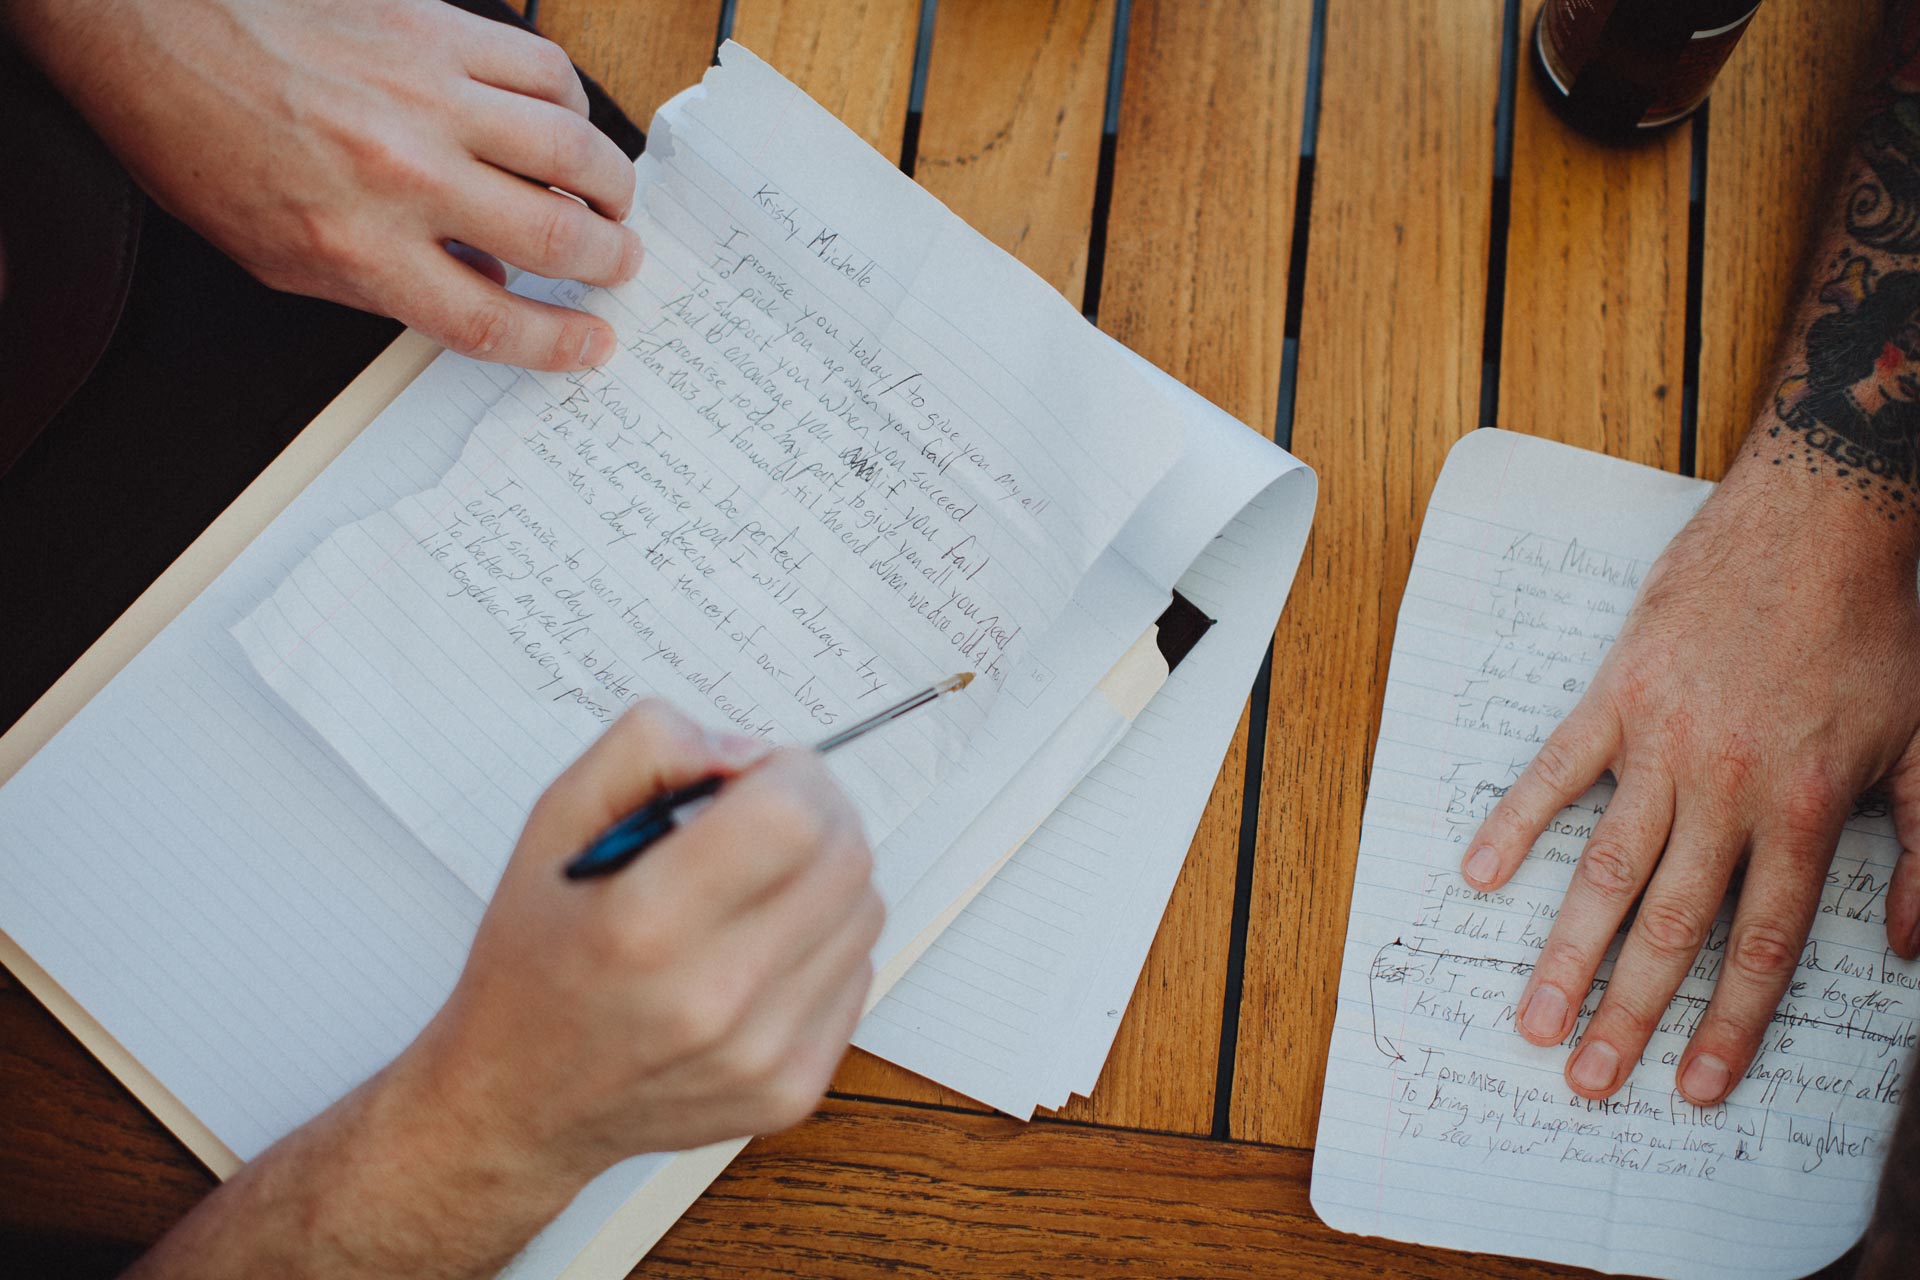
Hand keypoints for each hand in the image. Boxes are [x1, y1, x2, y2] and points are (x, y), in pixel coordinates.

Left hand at [5, 0, 640, 369]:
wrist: (154, 29)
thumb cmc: (202, 143)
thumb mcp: (283, 256)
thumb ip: (386, 283)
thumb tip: (479, 281)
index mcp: (361, 246)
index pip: (492, 316)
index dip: (559, 341)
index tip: (593, 343)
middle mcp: (404, 173)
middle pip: (553, 235)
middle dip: (607, 261)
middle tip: (618, 265)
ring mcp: (426, 94)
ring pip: (569, 148)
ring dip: (610, 186)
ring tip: (611, 202)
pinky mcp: (433, 29)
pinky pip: (541, 69)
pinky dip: (572, 104)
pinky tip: (564, 121)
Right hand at [409, 702, 880, 1178]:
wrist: (522, 1103)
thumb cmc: (535, 961)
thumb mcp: (553, 823)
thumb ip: (645, 749)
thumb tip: (745, 753)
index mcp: (645, 925)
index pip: (789, 815)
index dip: (785, 774)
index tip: (750, 780)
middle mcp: (713, 998)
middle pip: (845, 857)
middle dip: (816, 812)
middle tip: (762, 818)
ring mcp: (762, 1053)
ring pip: (865, 910)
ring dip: (826, 875)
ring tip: (755, 887)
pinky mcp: (793, 1090)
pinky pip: (860, 972)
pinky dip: (826, 942)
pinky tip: (762, 947)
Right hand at [1460, 478, 1919, 1106]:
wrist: (1825, 513)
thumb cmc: (1878, 627)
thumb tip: (1906, 946)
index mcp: (1800, 809)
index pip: (1761, 943)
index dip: (1729, 1023)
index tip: (1695, 1088)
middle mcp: (1723, 788)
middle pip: (1669, 925)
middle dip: (1629, 1013)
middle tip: (1585, 1080)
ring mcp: (1659, 741)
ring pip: (1605, 867)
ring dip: (1566, 948)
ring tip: (1531, 1014)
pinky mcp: (1616, 693)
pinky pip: (1555, 770)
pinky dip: (1516, 823)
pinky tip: (1483, 877)